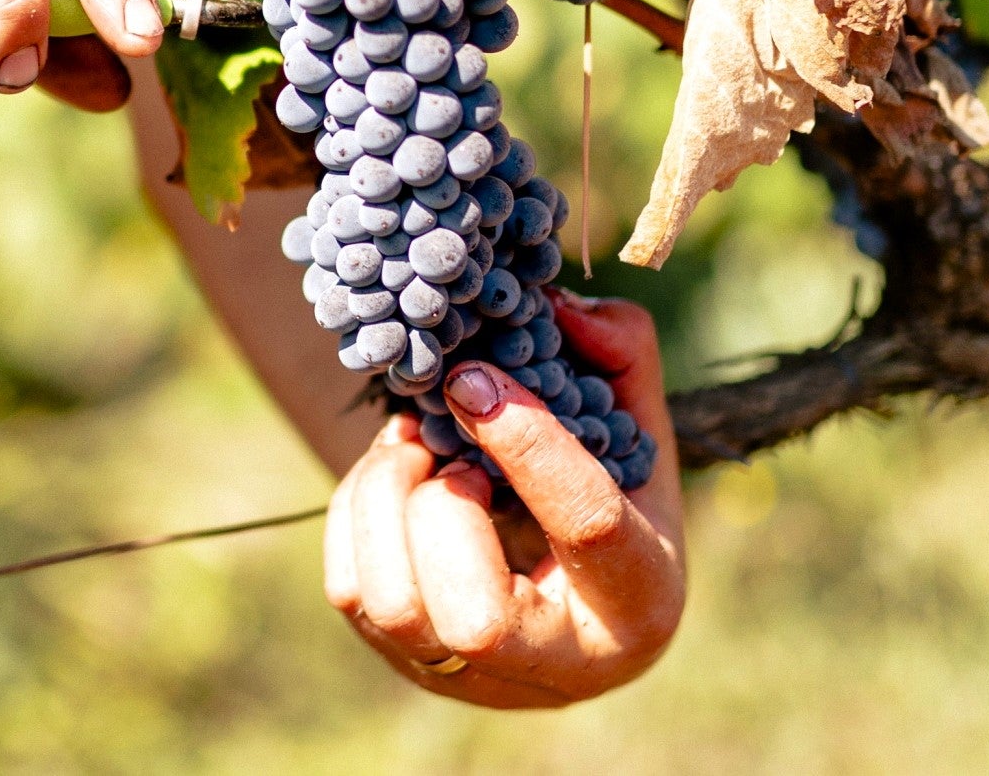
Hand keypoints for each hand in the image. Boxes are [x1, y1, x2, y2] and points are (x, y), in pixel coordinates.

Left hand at [324, 293, 684, 706]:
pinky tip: (397, 474)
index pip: (588, 529)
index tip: (472, 377)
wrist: (568, 584)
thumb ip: (617, 355)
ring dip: (389, 497)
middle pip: (472, 616)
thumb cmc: (612, 488)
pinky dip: (358, 509)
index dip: (526, 443)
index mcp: (639, 599)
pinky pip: (349, 587)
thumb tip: (557, 310)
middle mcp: (558, 667)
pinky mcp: (405, 660)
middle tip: (449, 445)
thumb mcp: (636, 423)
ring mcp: (472, 678)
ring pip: (393, 605)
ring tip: (418, 447)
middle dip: (441, 506)